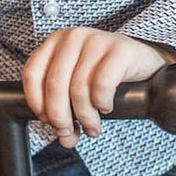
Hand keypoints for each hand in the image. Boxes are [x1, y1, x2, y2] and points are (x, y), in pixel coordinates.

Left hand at [22, 29, 175, 148]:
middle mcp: (73, 37)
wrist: (143, 62)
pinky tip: (105, 108)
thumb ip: (65, 109)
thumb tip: (65, 138)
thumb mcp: (78, 85)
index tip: (47, 121)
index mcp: (55, 42)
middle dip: (61, 117)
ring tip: (92, 128)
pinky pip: (102, 84)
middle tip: (70, 134)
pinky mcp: (119, 49)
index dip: (36, 103)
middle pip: (54, 85)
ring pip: (79, 89)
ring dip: (85, 117)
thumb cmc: (106, 74)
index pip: (32, 74)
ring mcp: (96, 40)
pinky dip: (102, 103)